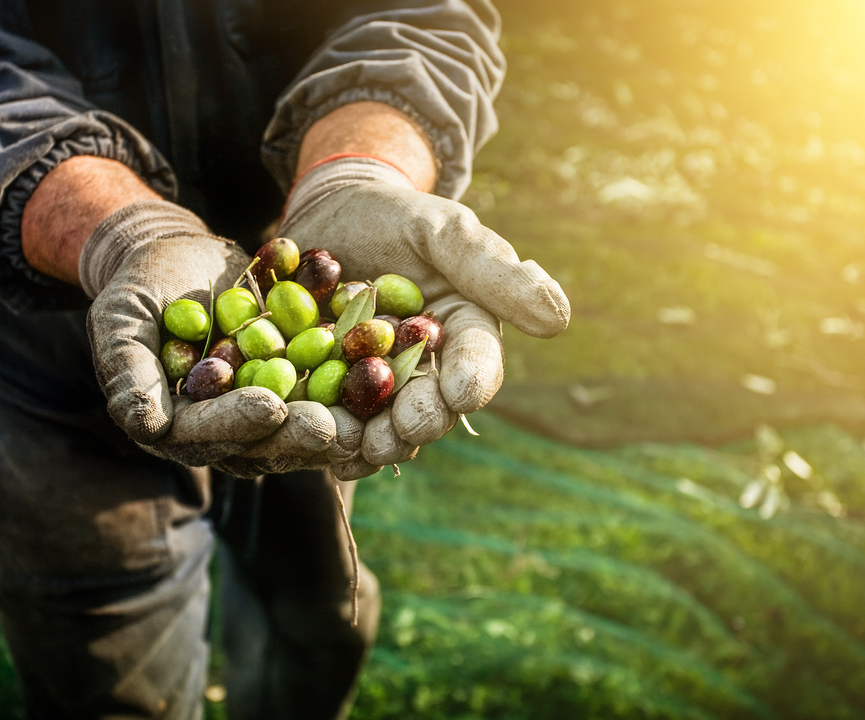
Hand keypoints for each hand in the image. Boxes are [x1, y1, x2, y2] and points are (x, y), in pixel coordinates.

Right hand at [83, 200, 355, 475]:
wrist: (180, 259)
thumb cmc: (140, 287)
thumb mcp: (122, 319)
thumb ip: (128, 370)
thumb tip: (143, 423)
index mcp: (178, 425)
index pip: (208, 433)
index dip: (237, 423)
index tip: (268, 408)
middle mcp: (227, 430)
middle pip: (266, 441)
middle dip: (300, 434)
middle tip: (335, 426)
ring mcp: (268, 411)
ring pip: (307, 425)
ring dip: (342, 422)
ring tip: (373, 415)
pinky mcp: (301, 387)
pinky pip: (333, 391)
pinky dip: (361, 387)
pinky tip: (392, 378)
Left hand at [278, 157, 569, 478]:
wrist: (329, 212)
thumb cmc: (397, 215)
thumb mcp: (444, 230)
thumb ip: (492, 270)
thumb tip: (558, 318)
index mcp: (462, 334)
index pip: (477, 363)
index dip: (472, 381)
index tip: (462, 394)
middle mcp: (423, 370)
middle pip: (428, 405)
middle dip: (418, 422)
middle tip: (404, 431)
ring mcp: (372, 383)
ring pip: (377, 422)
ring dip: (368, 438)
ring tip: (355, 446)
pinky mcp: (324, 385)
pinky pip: (324, 413)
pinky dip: (317, 427)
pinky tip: (306, 436)